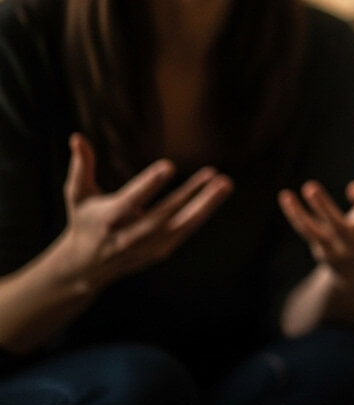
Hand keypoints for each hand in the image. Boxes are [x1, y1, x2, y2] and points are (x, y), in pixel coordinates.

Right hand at [58, 132, 230, 289]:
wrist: (86, 266)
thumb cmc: (85, 221)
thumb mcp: (77, 195)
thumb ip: (81, 167)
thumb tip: (77, 138)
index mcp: (109, 219)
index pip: (131, 201)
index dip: (149, 184)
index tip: (169, 166)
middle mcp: (131, 235)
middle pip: (164, 214)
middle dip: (189, 195)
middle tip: (212, 174)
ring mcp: (149, 246)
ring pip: (182, 225)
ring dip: (206, 205)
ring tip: (225, 183)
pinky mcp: (161, 251)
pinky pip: (186, 230)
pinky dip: (202, 214)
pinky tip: (217, 194)